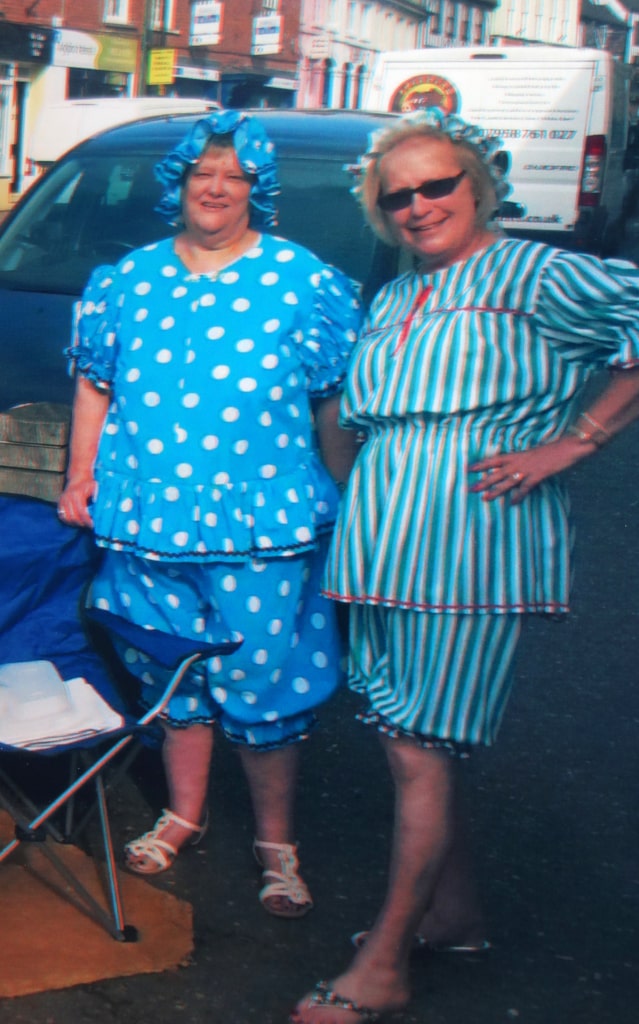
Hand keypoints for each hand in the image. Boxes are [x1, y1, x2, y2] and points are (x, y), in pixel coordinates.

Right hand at [57, 476, 95, 527]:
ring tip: (83, 523)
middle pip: (74, 517)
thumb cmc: (88, 483)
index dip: (87, 520)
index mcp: (77, 495)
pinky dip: (68, 521)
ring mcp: (62, 501)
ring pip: (67, 518)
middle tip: (89, 525)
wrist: (78, 477)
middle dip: (82, 523)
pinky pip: (62, 516)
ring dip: (75, 523)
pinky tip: (76, 521)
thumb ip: (97, 498)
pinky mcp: (59, 503)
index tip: (93, 525)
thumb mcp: (95, 488)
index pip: (82, 512)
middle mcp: (68, 498)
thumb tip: (102, 509)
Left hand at [469, 437, 593, 503]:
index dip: (482, 464)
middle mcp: (520, 462)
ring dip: (496, 490)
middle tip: (470, 488)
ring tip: (485, 498)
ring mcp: (529, 468)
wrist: (569, 445)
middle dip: (484, 481)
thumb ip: (525, 461)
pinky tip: (513, 503)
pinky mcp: (539, 474)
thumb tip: (518, 468)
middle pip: (497, 472)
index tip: (469, 469)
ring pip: (508, 481)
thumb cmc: (553, 450)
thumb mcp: (535, 454)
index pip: (495, 459)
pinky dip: (520, 495)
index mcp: (519, 455)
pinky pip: (526, 486)